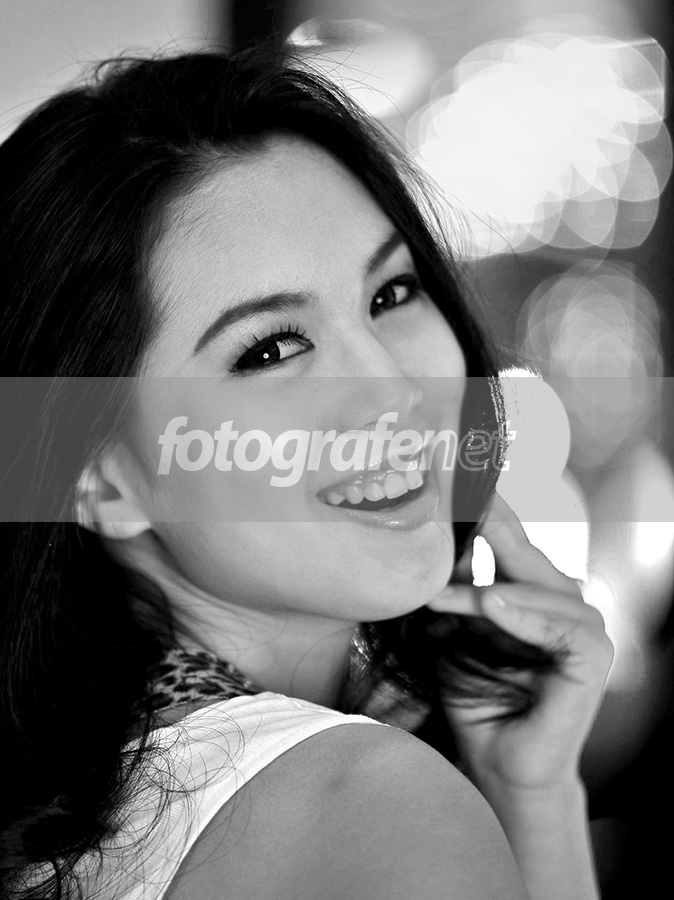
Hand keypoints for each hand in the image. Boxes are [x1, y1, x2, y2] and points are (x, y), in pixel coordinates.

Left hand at [427, 493, 613, 794]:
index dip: (484, 511)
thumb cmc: (475, 696)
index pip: (509, 540)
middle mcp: (562, 601)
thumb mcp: (456, 632)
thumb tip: (430, 535)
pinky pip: (558, 624)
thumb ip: (455, 588)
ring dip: (482, 590)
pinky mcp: (594, 656)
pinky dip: (523, 615)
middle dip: (488, 525)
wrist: (497, 764)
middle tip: (454, 497)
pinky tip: (491, 605)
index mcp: (533, 591)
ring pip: (534, 587)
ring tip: (440, 594)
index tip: (454, 479)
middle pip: (524, 552)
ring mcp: (583, 626)